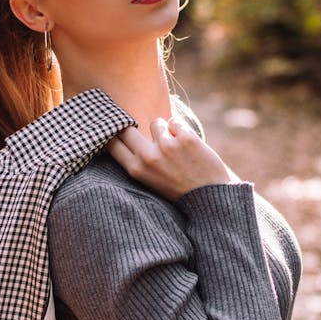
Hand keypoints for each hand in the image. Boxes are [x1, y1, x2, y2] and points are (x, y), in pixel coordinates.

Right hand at [106, 117, 232, 200]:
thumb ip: (138, 160)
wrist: (209, 197)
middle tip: (148, 134)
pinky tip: (187, 143)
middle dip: (134, 127)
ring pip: (156, 123)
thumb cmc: (178, 188)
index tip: (117, 130)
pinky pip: (175, 122)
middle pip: (127, 129)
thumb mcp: (150, 180)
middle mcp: (148, 157)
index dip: (113, 134)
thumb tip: (124, 132)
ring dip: (164, 129)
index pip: (111, 143)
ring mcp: (167, 146)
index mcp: (136, 170)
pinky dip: (181, 129)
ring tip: (174, 145)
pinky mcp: (186, 138)